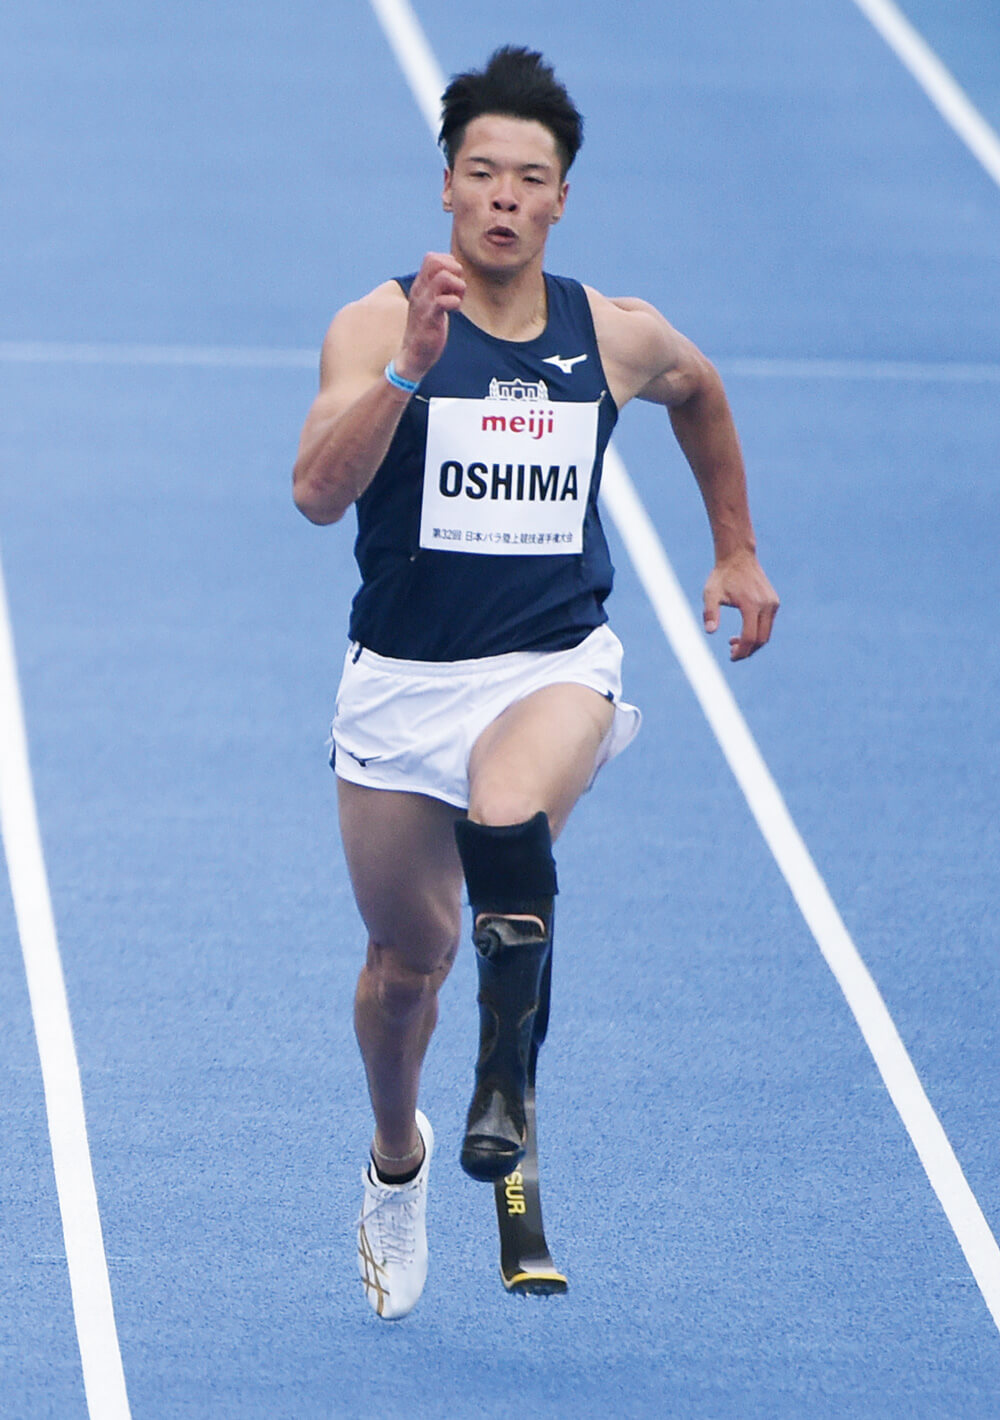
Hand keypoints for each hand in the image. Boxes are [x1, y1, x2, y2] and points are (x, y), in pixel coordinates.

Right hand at [395, 252, 465, 382]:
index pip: (431, 257)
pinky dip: (455, 303)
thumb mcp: (431, 301)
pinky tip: (454, 311)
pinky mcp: (430, 319)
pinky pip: (443, 301)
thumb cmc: (427, 327)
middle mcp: (420, 290)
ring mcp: (424, 304)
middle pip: (436, 261)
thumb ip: (439, 286)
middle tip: (457, 289)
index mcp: (420, 285)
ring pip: (443, 278)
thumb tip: (455, 271)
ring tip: (457, 300)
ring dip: (458, 287)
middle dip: (455, 271)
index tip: (453, 282)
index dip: (449, 264)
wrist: (414, 354)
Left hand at [703, 550, 778, 660]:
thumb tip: (709, 631)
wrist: (738, 557)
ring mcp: (773, 603)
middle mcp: (766, 605)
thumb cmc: (722, 576)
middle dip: (748, 651)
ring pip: (766, 633)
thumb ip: (709, 612)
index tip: (731, 657)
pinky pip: (768, 624)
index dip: (741, 651)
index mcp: (751, 604)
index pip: (749, 637)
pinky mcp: (774, 602)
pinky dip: (758, 632)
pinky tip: (743, 631)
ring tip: (734, 642)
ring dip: (752, 643)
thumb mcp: (710, 594)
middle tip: (732, 653)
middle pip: (761, 639)